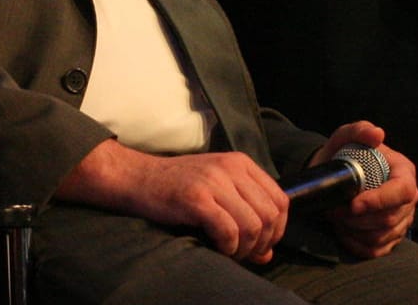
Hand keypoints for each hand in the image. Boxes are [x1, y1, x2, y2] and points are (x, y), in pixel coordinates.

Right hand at [57, 139, 288, 263]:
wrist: (136, 178)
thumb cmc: (176, 188)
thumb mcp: (217, 194)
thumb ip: (245, 217)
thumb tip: (267, 255)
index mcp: (240, 163)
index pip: (281, 200)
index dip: (277, 229)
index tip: (261, 243)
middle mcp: (230, 168)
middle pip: (270, 215)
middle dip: (262, 243)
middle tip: (243, 252)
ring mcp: (213, 181)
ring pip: (253, 226)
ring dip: (244, 248)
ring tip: (229, 252)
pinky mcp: (196, 198)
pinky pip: (229, 231)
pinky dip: (228, 247)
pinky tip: (216, 247)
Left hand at [308, 121, 417, 258]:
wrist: (336, 175)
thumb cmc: (345, 155)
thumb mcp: (347, 136)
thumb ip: (359, 130)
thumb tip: (376, 134)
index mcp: (404, 172)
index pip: (402, 191)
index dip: (379, 201)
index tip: (353, 203)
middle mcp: (408, 198)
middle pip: (392, 218)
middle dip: (359, 218)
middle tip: (335, 211)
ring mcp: (402, 219)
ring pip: (383, 236)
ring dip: (356, 231)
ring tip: (337, 218)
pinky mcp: (391, 236)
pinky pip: (378, 249)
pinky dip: (357, 244)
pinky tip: (344, 231)